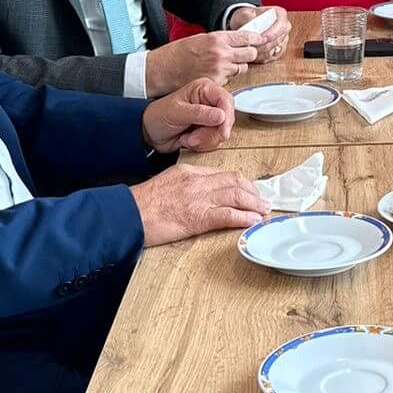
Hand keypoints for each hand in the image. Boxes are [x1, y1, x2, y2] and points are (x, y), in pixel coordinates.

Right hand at [131, 164, 268, 246]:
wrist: (128, 214)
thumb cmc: (141, 204)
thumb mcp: (166, 185)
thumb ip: (185, 186)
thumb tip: (200, 195)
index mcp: (189, 172)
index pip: (222, 174)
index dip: (240, 183)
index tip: (249, 191)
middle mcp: (197, 181)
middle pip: (234, 181)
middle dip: (253, 192)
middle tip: (262, 201)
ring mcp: (199, 198)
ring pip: (236, 196)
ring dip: (254, 204)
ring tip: (263, 211)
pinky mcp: (198, 217)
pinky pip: (228, 215)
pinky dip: (244, 218)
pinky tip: (253, 221)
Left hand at [141, 77, 236, 154]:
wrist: (149, 132)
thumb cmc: (158, 116)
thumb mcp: (177, 113)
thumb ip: (199, 113)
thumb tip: (221, 116)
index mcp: (204, 89)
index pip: (226, 100)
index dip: (227, 117)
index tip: (222, 132)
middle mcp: (210, 102)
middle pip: (228, 119)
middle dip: (211, 133)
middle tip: (193, 138)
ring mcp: (210, 117)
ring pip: (222, 133)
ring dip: (205, 141)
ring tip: (187, 138)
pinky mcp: (208, 131)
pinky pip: (215, 141)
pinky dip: (202, 145)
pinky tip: (188, 141)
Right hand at [145, 30, 262, 96]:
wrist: (162, 70)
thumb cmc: (177, 53)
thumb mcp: (200, 39)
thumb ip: (219, 40)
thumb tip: (236, 41)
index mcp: (217, 39)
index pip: (247, 36)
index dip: (256, 38)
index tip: (259, 40)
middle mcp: (221, 53)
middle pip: (251, 53)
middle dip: (250, 54)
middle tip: (245, 54)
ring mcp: (219, 70)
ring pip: (241, 68)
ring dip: (236, 67)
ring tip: (222, 66)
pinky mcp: (216, 83)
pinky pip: (229, 80)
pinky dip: (225, 78)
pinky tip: (214, 75)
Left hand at [228, 3, 290, 60]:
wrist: (245, 24)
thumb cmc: (247, 17)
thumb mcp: (244, 13)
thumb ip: (248, 16)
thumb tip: (251, 21)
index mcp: (280, 14)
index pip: (281, 25)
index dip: (272, 33)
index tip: (261, 38)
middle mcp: (285, 27)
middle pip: (278, 40)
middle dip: (263, 45)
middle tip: (251, 46)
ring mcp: (283, 40)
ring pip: (274, 50)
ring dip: (260, 52)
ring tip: (249, 49)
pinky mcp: (278, 51)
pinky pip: (270, 57)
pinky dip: (260, 57)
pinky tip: (251, 53)